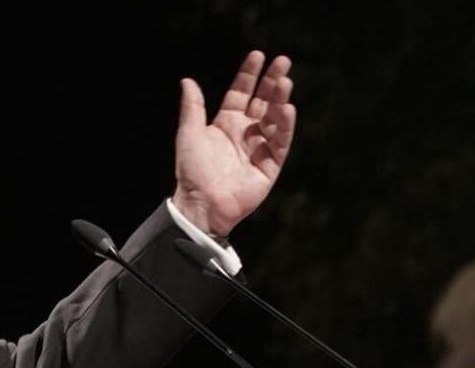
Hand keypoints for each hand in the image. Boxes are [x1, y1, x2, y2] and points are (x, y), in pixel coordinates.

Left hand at [172, 50, 296, 236]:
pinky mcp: (270, 166)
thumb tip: (187, 81)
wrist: (201, 203)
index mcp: (226, 124)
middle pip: (263, 101)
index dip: (249, 75)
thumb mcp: (189, 134)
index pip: (242, 93)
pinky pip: (280, 142)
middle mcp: (245, 133)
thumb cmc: (192, 171)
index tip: (258, 55)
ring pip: (274, 119)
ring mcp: (259, 148)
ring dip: (280, 100)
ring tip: (285, 81)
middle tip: (283, 61)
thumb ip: (193, 107)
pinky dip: (285, 126)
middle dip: (272, 81)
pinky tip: (286, 109)